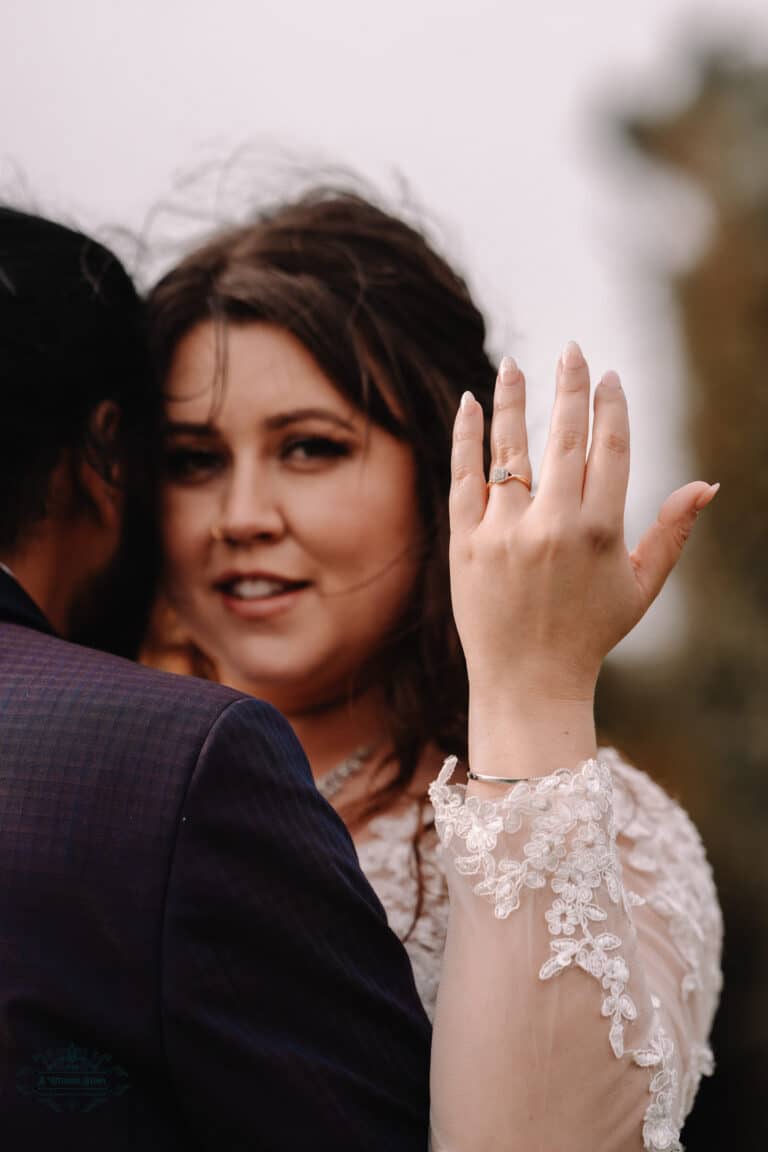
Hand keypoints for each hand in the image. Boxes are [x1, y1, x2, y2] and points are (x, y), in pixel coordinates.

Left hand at [450, 341, 717, 714]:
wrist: (527, 682)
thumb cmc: (589, 634)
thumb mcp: (640, 587)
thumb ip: (672, 532)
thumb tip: (708, 485)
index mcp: (601, 531)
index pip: (611, 448)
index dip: (611, 406)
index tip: (608, 375)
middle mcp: (553, 525)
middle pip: (564, 437)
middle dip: (570, 386)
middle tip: (571, 348)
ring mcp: (504, 532)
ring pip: (509, 449)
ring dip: (513, 400)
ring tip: (515, 363)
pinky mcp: (465, 544)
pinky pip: (463, 478)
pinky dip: (466, 437)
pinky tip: (471, 403)